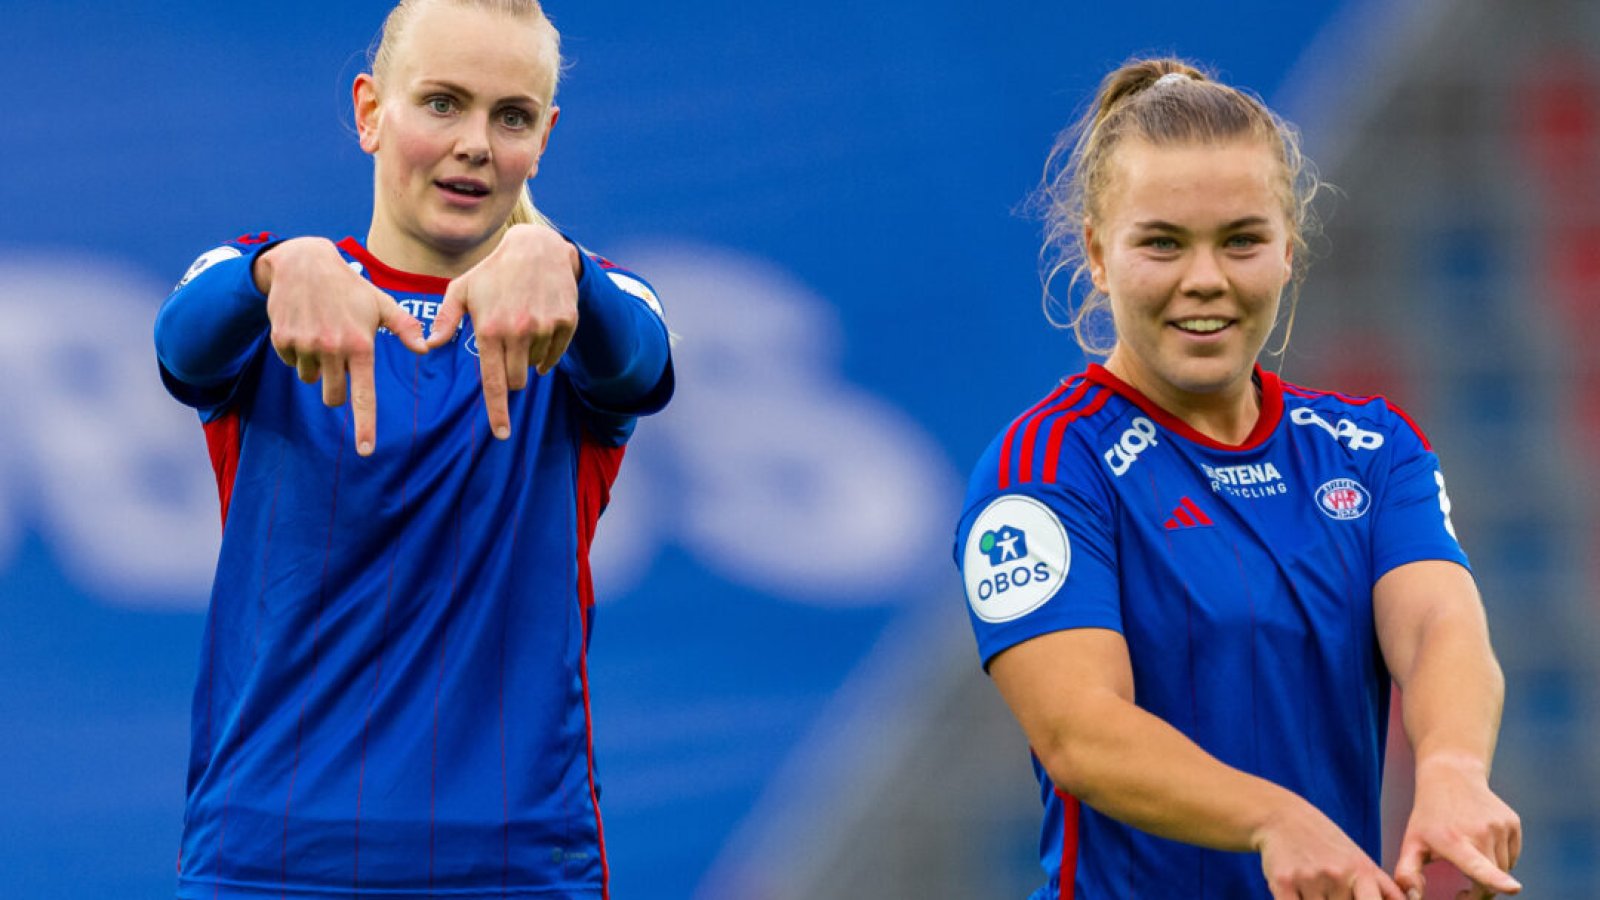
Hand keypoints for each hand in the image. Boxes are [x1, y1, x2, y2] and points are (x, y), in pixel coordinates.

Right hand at [258, 237, 428, 455]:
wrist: (303, 263)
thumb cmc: (350, 287)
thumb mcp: (381, 303)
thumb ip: (404, 328)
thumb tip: (425, 350)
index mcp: (360, 345)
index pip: (364, 394)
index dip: (365, 425)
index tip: (365, 450)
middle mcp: (333, 348)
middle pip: (333, 396)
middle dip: (336, 389)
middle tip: (339, 360)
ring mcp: (305, 345)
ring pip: (311, 380)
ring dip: (316, 366)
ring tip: (322, 334)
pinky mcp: (282, 340)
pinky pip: (292, 363)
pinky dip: (298, 352)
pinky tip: (305, 327)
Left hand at [425, 223, 579, 439]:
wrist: (537, 248)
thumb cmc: (493, 271)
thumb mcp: (462, 290)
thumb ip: (445, 321)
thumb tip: (428, 345)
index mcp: (490, 329)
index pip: (494, 382)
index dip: (498, 412)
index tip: (502, 433)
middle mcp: (519, 331)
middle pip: (516, 381)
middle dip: (510, 377)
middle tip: (506, 352)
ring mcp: (545, 327)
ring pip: (536, 366)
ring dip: (527, 358)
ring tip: (522, 326)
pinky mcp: (566, 323)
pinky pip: (555, 354)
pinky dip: (547, 352)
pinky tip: (540, 329)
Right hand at [1256, 802, 1406, 899]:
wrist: (1282, 818)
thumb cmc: (1326, 844)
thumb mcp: (1360, 861)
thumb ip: (1384, 890)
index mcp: (1363, 871)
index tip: (1360, 897)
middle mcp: (1339, 874)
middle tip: (1332, 892)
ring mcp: (1311, 879)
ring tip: (1313, 888)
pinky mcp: (1284, 882)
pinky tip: (1296, 892)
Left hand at [1394, 755, 1521, 898]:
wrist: (1451, 776)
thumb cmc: (1428, 815)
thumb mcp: (1411, 842)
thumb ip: (1408, 873)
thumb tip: (1412, 899)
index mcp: (1453, 841)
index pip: (1477, 865)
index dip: (1495, 879)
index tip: (1514, 888)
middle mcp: (1480, 832)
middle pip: (1492, 881)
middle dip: (1480, 893)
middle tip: (1462, 893)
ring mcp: (1500, 826)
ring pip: (1505, 870)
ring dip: (1491, 876)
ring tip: (1469, 862)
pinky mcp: (1513, 823)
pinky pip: (1512, 856)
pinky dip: (1501, 861)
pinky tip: (1482, 845)